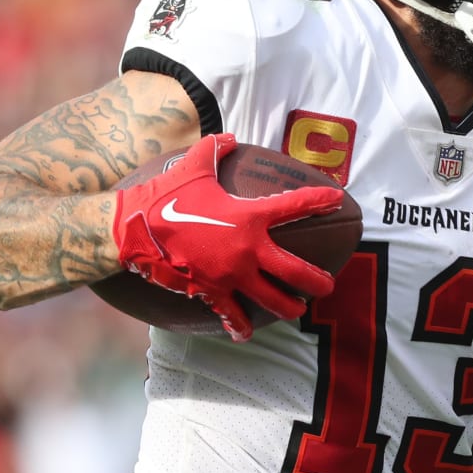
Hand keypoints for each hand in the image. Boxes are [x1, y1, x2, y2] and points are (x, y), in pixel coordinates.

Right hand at [111, 133, 344, 340]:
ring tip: (297, 308)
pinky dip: (239, 327)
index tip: (336, 200)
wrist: (135, 229)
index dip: (318, 201)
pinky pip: (232, 315)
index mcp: (249, 217)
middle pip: (296, 272)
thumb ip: (215, 149)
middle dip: (318, 281)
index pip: (293, 207)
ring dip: (289, 307)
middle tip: (328, 285)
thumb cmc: (166, 196)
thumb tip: (229, 137)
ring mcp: (232, 275)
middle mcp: (248, 250)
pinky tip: (244, 334)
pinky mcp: (213, 292)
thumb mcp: (193, 166)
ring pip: (273, 301)